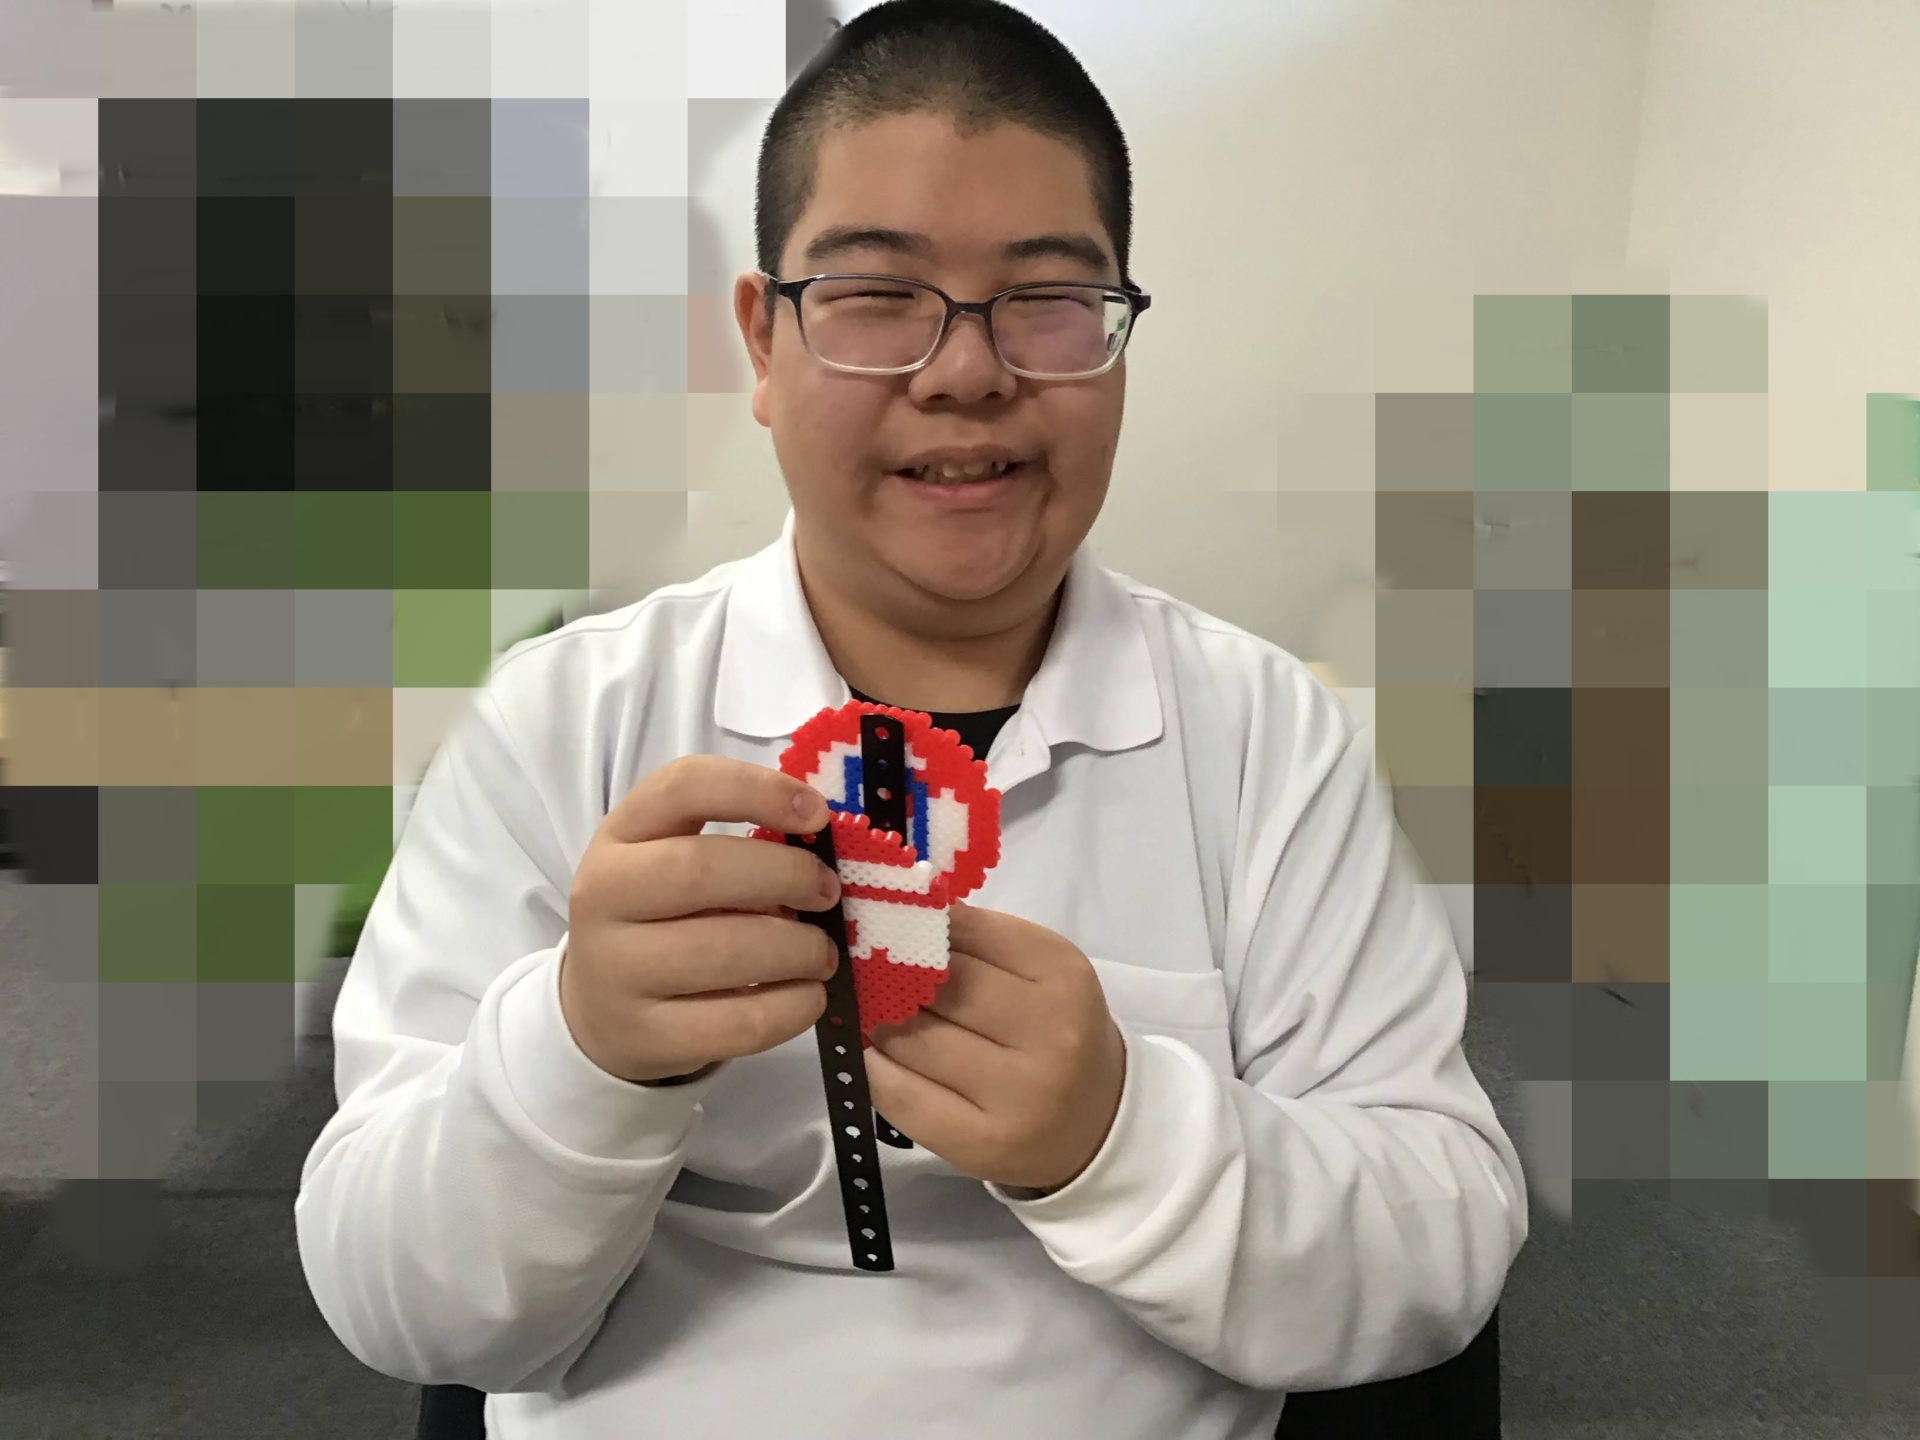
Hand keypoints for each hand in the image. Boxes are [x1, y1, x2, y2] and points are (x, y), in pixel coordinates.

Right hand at [561, 755, 842, 1082]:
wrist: (601, 1008)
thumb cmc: (661, 917)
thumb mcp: (674, 859)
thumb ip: (735, 842)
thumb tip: (826, 849)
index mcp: (620, 834)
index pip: (682, 788)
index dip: (757, 790)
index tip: (817, 813)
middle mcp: (603, 894)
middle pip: (701, 870)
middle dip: (786, 877)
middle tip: (827, 893)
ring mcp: (616, 970)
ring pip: (722, 951)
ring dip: (796, 949)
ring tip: (820, 953)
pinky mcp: (646, 1035)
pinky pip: (737, 1023)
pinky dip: (792, 1007)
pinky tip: (807, 996)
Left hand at [863, 903, 1125, 1193]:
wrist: (1098, 1124)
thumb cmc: (1058, 1033)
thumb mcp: (1041, 974)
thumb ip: (979, 941)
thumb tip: (899, 914)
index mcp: (1063, 976)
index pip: (966, 931)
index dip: (916, 924)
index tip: (888, 924)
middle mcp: (1049, 1035)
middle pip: (938, 987)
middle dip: (892, 976)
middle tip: (867, 970)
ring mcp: (1015, 1095)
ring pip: (913, 1040)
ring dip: (879, 1022)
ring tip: (874, 1015)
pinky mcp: (979, 1143)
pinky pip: (900, 1096)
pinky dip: (875, 1069)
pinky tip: (876, 1056)